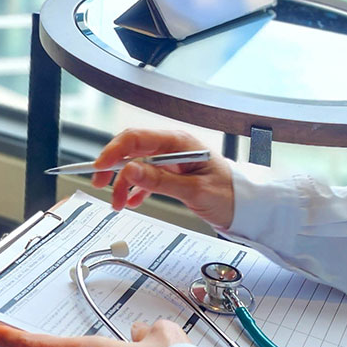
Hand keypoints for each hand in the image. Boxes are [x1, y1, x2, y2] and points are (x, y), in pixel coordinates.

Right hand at [92, 129, 235, 230]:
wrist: (247, 208)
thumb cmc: (230, 196)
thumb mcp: (193, 191)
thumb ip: (159, 181)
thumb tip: (130, 170)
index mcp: (179, 143)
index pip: (136, 139)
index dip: (113, 151)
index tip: (99, 167)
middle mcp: (173, 148)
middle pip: (132, 150)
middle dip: (113, 167)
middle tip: (100, 185)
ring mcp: (172, 161)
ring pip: (136, 166)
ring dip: (123, 184)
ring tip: (118, 203)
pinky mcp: (172, 175)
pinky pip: (146, 178)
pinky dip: (136, 190)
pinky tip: (133, 202)